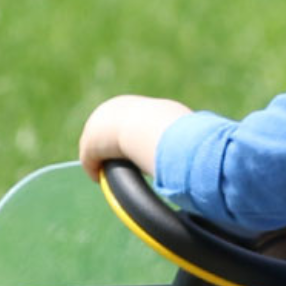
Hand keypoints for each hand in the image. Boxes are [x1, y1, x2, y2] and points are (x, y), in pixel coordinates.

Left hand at [76, 96, 191, 180]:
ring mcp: (95, 128)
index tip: (131, 150)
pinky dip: (93, 170)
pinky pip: (90, 160)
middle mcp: (107, 112)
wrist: (147, 125)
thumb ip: (178, 130)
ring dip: (101, 160)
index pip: (121, 122)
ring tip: (107, 175)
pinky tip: (98, 179)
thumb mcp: (175, 121)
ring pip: (96, 147)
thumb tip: (195, 138)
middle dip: (110, 148)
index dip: (126, 137)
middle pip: (105, 134)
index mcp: (125, 105)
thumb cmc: (166, 124)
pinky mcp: (89, 145)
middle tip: (119, 164)